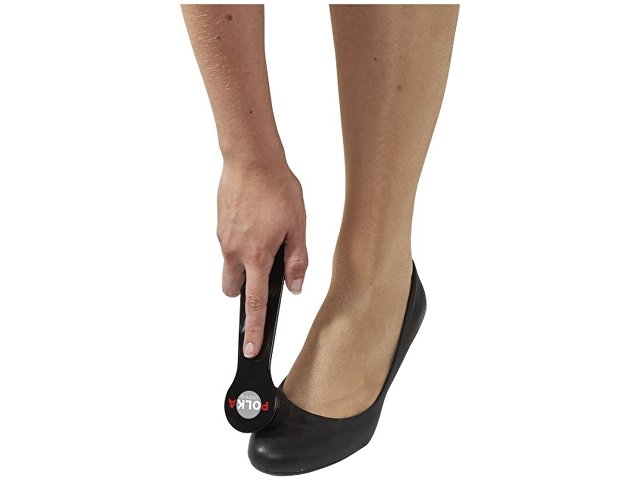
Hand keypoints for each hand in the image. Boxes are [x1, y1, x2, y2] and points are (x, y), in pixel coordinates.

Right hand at [217, 159, 307, 357]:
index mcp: (256, 256)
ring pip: (230, 265)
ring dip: (244, 264)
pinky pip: (228, 244)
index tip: (250, 348)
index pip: (253, 304)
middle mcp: (233, 251)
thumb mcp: (297, 227)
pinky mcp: (219, 224)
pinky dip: (241, 243)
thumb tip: (295, 287)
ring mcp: (222, 238)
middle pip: (233, 289)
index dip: (253, 329)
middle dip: (245, 291)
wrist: (251, 159)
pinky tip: (256, 221)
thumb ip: (297, 260)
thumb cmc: (276, 189)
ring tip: (266, 237)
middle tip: (263, 274)